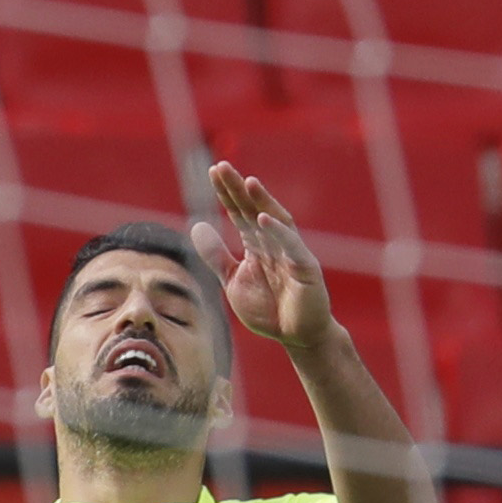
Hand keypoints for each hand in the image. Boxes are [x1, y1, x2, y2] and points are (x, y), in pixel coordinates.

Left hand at [191, 161, 333, 348]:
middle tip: (222, 166)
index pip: (239, 213)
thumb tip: (196, 225)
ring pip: (275, 221)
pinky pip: (292, 246)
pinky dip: (278, 232)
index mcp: (256, 244)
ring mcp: (291, 252)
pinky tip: (264, 218)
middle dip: (238, 189)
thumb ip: (216, 255)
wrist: (296, 336)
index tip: (212, 171)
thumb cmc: (268, 309)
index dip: (226, 193)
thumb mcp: (233, 281)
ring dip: (261, 201)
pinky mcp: (305, 267)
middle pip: (254, 210)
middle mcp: (274, 242)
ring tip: (247, 183)